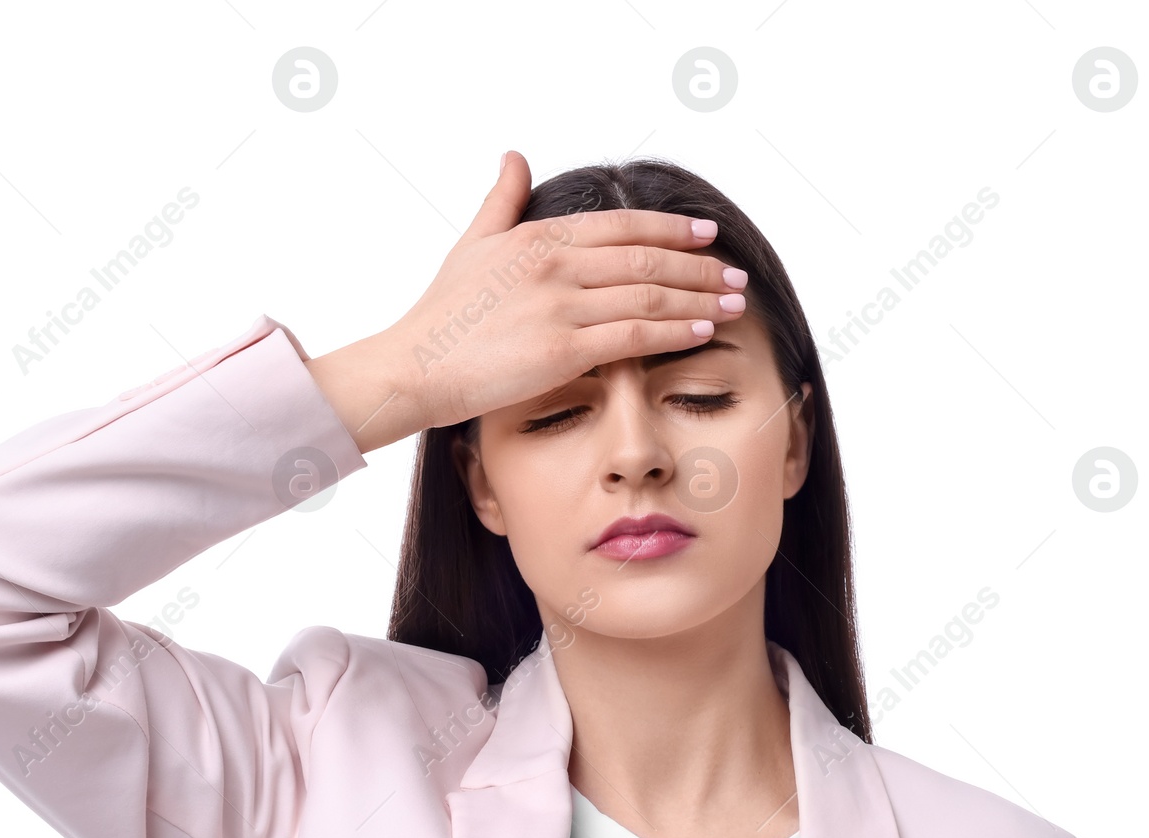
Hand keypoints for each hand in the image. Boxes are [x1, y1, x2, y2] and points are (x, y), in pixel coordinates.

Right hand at [305, 150, 746, 453]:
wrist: (413, 368)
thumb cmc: (440, 316)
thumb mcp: (471, 245)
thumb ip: (501, 201)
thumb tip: (514, 157)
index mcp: (538, 238)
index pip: (622, 226)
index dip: (670, 228)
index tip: (707, 235)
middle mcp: (555, 265)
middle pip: (647, 259)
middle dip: (700, 267)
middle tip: (735, 275)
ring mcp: (561, 305)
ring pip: (649, 296)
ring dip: (700, 299)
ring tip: (733, 303)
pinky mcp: (564, 348)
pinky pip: (635, 336)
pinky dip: (676, 331)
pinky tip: (704, 330)